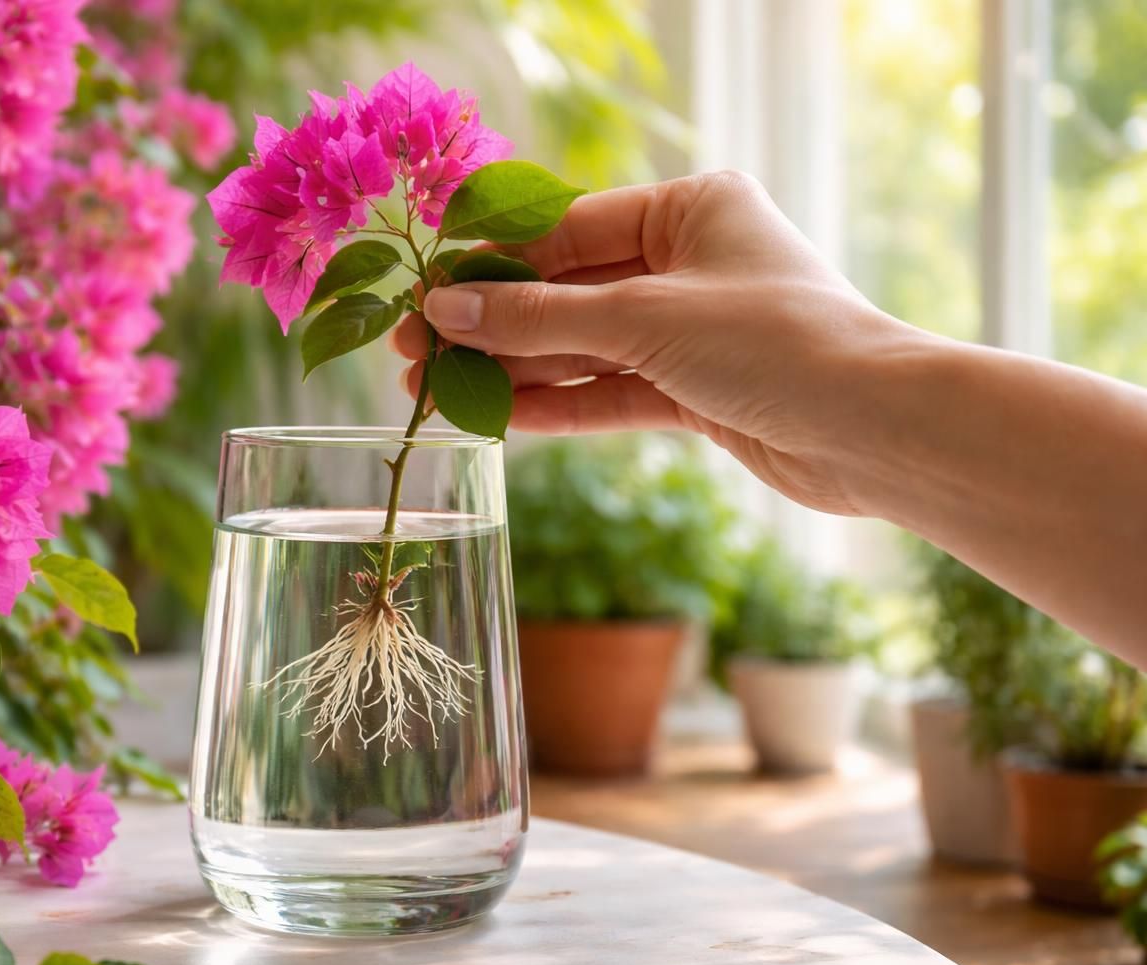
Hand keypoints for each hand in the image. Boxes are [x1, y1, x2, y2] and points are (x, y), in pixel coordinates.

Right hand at [393, 170, 913, 515]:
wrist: (875, 432)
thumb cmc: (776, 342)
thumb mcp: (643, 319)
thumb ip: (538, 317)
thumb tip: (444, 308)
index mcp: (691, 208)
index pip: (566, 229)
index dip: (491, 263)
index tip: (426, 291)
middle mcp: (690, 262)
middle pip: (568, 291)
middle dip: (492, 324)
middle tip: (414, 350)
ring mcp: (693, 329)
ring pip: (585, 347)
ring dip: (515, 370)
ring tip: (436, 392)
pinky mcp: (698, 391)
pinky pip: (612, 391)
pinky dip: (559, 404)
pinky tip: (498, 417)